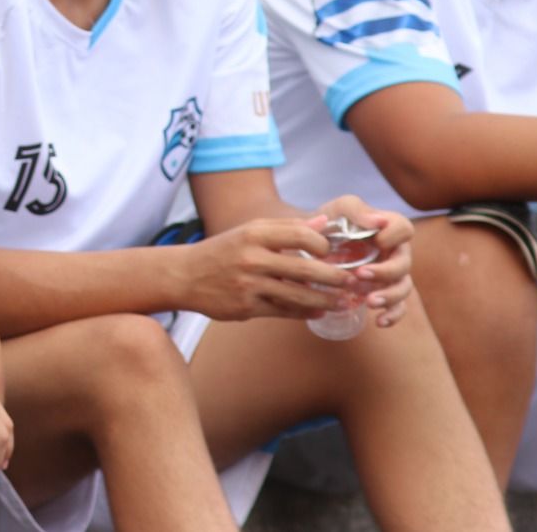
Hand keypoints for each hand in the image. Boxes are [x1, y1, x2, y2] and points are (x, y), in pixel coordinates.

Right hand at [177, 216, 348, 320]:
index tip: (334, 253)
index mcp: (255, 234)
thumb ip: (286, 228)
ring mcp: (249, 285)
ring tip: (344, 302)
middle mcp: (252, 258)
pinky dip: (305, 313)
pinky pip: (283, 312)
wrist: (185, 275)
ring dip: (326, 301)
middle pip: (306, 269)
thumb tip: (324, 223)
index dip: (324, 245)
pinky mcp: (246, 307)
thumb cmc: (223, 251)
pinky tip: (318, 312)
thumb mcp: (249, 231)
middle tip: (352, 282)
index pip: (301, 235)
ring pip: (298, 296)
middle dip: (335, 278)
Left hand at [313, 195, 415, 328]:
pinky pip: (398, 307)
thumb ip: (357, 210)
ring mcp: (391, 274)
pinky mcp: (383, 292)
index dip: (396, 235)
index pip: (405, 228)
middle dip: (385, 272)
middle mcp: (395, 252)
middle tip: (360, 275)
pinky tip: (378, 321)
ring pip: (403, 287)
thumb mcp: (340, 209)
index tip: (378, 241)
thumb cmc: (332, 222)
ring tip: (369, 302)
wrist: (315, 244)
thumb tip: (378, 221)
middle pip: (404, 263)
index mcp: (388, 228)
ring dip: (389, 296)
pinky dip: (392, 316)